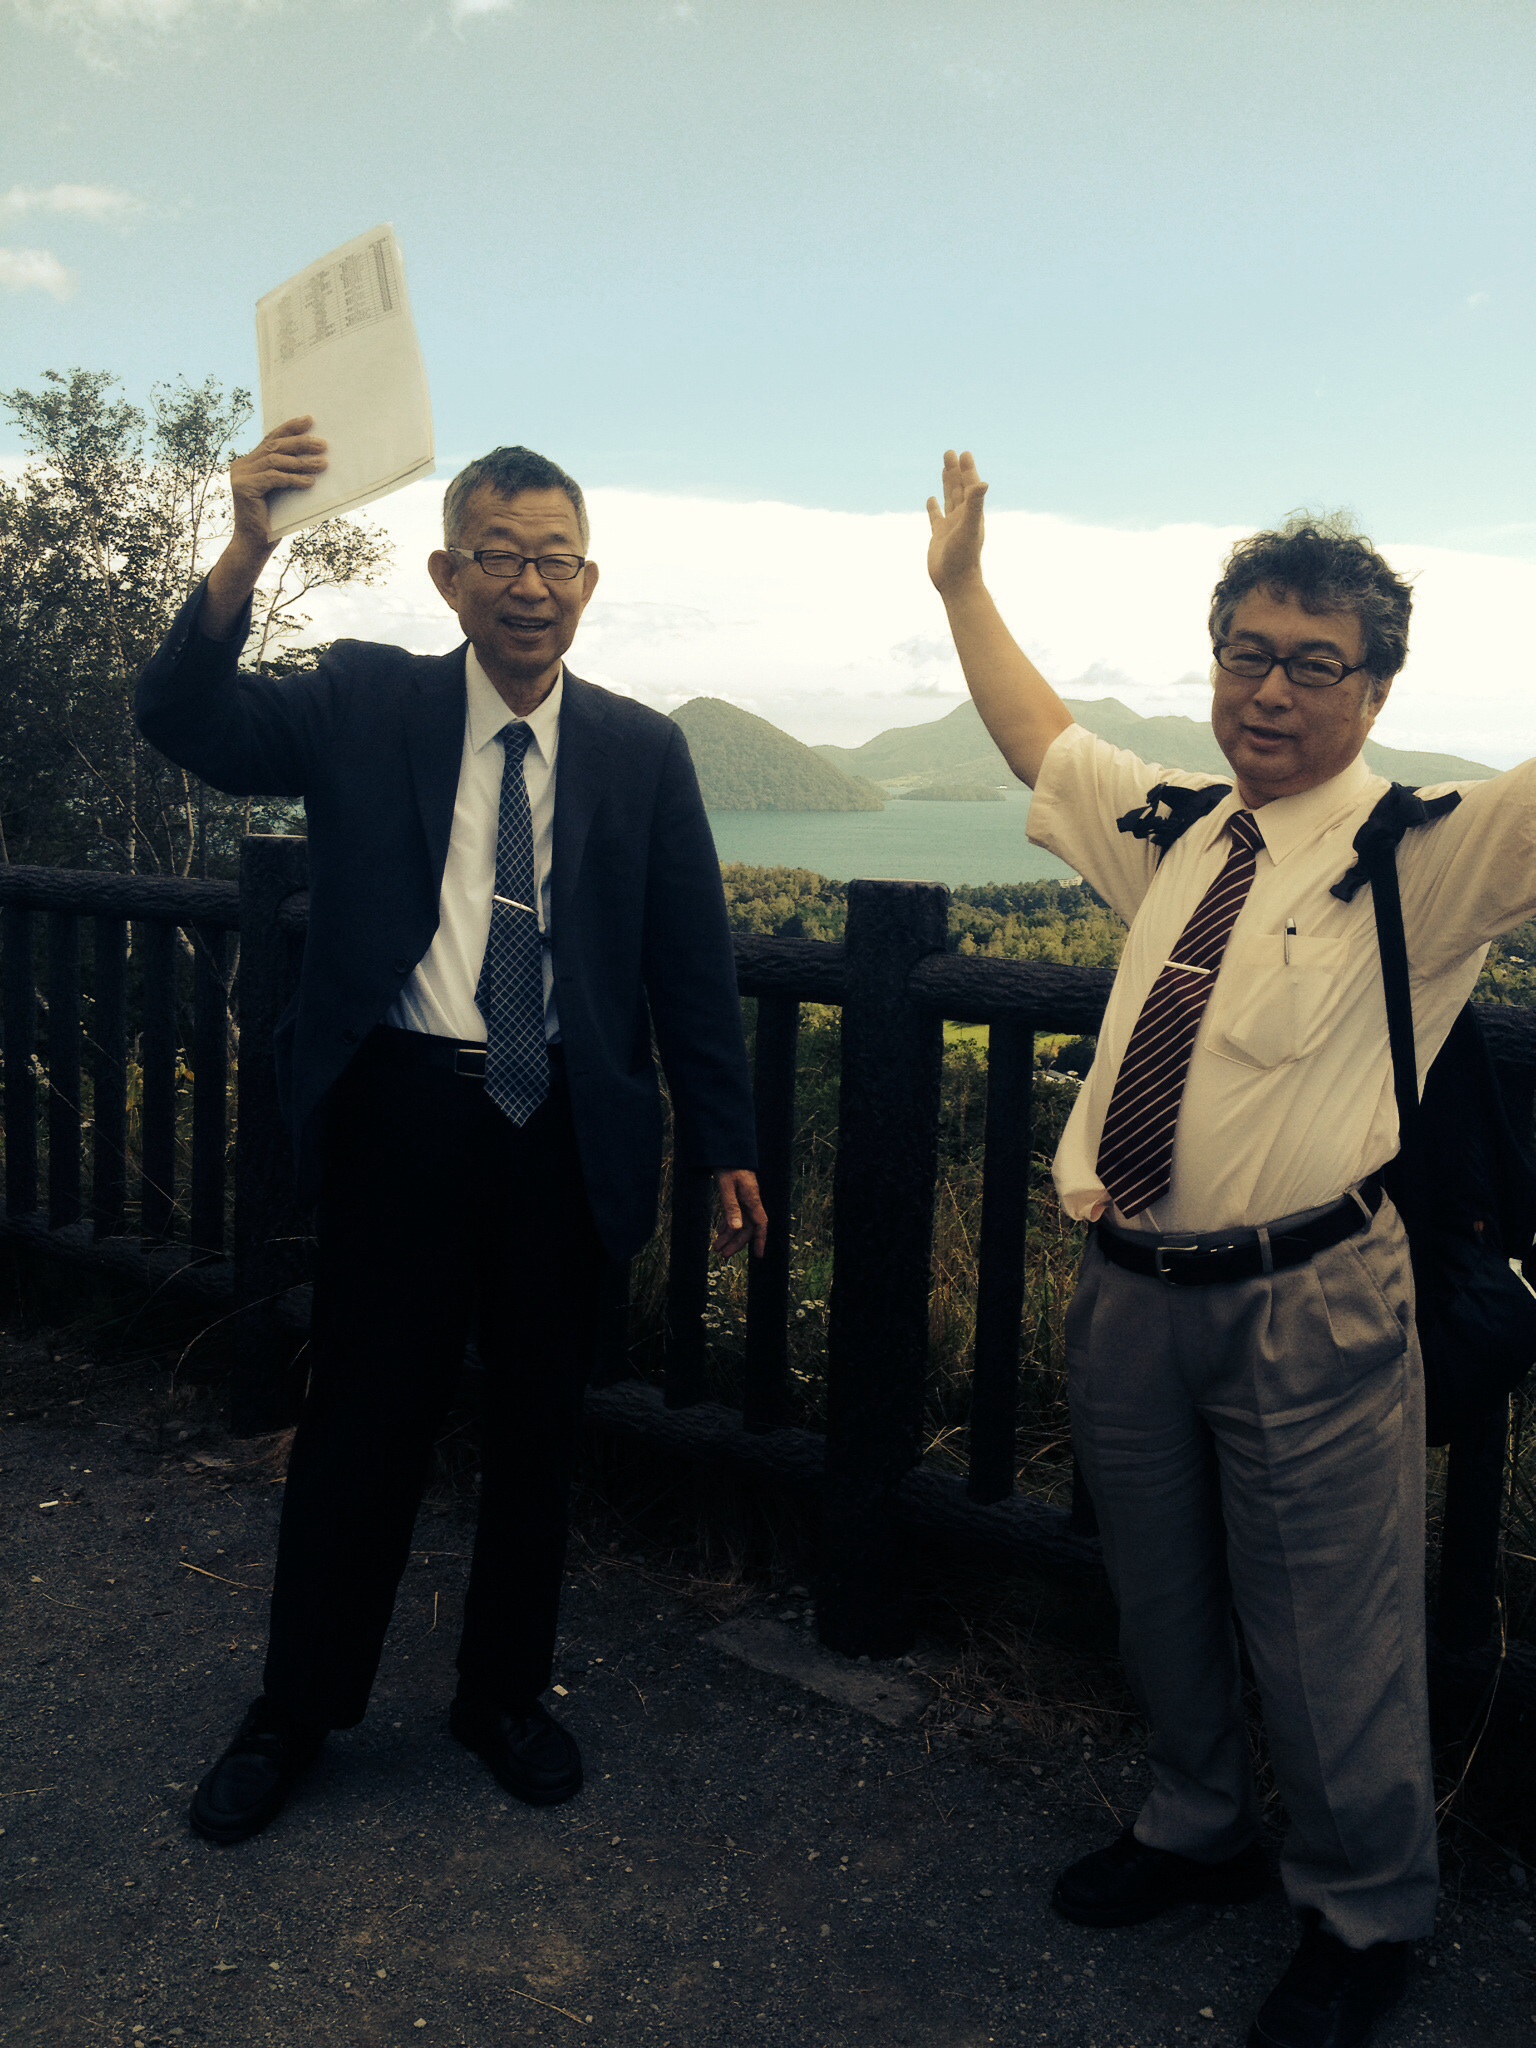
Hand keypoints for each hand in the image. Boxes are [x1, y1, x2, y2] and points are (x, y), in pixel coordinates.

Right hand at [227, 415, 327, 560]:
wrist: (255, 545)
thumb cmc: (274, 520)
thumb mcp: (283, 491)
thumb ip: (288, 472)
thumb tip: (318, 457)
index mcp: (249, 462)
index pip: (271, 439)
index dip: (290, 428)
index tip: (310, 420)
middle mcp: (241, 465)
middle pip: (275, 447)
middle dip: (301, 443)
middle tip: (323, 444)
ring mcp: (240, 476)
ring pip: (275, 461)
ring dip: (302, 462)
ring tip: (323, 464)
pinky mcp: (243, 487)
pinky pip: (274, 478)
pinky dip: (294, 479)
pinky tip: (310, 482)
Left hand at [713, 1169, 767, 1259]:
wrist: (728, 1151)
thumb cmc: (728, 1167)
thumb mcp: (726, 1187)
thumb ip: (731, 1207)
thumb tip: (736, 1229)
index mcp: (752, 1200)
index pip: (760, 1224)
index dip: (760, 1240)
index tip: (758, 1255)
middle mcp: (751, 1202)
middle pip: (747, 1228)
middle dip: (736, 1243)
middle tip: (723, 1255)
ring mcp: (745, 1199)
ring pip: (740, 1223)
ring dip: (729, 1236)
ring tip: (717, 1248)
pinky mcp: (738, 1196)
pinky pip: (735, 1215)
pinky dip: (727, 1225)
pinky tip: (720, 1233)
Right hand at [926, 448, 987, 598]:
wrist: (956, 583)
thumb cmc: (964, 558)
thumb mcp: (970, 527)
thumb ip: (976, 504)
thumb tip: (983, 483)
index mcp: (971, 513)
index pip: (969, 486)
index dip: (967, 470)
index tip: (964, 453)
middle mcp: (962, 517)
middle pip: (958, 488)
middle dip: (955, 471)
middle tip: (950, 453)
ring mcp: (950, 526)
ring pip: (948, 499)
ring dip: (946, 483)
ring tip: (944, 467)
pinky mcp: (938, 536)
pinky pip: (936, 517)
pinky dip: (933, 507)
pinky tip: (931, 500)